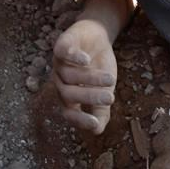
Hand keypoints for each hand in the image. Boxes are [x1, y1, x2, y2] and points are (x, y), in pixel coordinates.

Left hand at [50, 19, 117, 133]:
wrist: (97, 37)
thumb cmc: (99, 67)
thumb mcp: (104, 90)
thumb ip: (100, 110)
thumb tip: (97, 131)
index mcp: (68, 95)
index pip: (68, 112)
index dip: (79, 119)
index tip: (95, 123)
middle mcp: (60, 81)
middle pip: (68, 94)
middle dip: (89, 97)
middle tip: (110, 98)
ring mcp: (59, 63)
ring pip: (69, 75)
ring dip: (90, 78)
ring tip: (111, 78)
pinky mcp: (61, 45)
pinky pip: (62, 52)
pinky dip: (73, 57)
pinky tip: (86, 59)